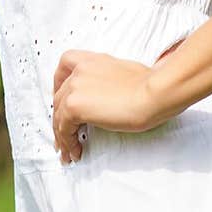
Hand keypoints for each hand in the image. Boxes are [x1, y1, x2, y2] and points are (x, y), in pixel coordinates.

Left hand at [52, 49, 154, 163]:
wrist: (153, 94)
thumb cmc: (149, 86)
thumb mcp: (125, 74)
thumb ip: (109, 80)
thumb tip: (108, 95)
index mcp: (93, 60)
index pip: (66, 64)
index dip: (60, 84)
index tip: (62, 99)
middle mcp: (80, 70)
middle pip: (59, 95)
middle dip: (59, 116)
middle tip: (64, 133)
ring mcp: (75, 87)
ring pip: (58, 114)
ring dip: (61, 135)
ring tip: (68, 152)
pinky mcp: (75, 106)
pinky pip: (63, 128)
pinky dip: (67, 142)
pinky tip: (76, 152)